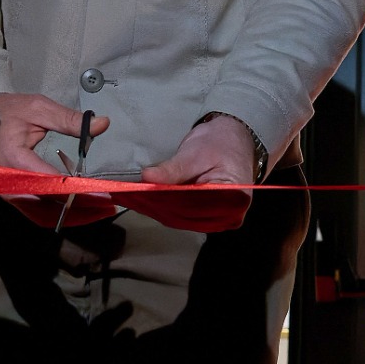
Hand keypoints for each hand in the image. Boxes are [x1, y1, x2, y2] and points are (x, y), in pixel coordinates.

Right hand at [0, 93, 112, 227]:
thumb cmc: (2, 112)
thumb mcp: (37, 107)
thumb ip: (69, 119)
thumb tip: (102, 124)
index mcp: (15, 161)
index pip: (53, 183)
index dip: (80, 190)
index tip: (105, 194)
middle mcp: (10, 184)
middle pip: (50, 205)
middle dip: (81, 208)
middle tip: (109, 206)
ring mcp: (8, 193)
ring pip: (43, 214)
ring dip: (71, 215)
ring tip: (99, 210)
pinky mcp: (10, 196)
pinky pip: (35, 212)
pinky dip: (57, 214)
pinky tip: (78, 210)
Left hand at [139, 115, 262, 229]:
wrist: (234, 142)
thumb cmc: (221, 144)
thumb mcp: (196, 152)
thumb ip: (173, 169)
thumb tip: (148, 178)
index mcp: (234, 199)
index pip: (193, 205)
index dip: (165, 199)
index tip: (141, 192)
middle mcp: (229, 216)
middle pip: (185, 216)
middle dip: (156, 205)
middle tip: (130, 195)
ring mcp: (218, 221)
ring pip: (180, 219)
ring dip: (156, 209)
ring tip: (133, 198)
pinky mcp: (207, 219)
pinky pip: (182, 217)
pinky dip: (163, 209)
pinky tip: (145, 202)